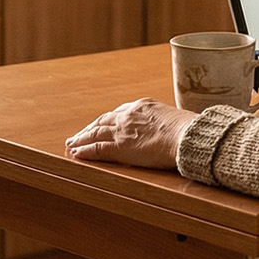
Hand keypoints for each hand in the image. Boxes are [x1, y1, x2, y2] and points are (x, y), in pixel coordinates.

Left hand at [65, 97, 198, 169]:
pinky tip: (76, 154)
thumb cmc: (187, 131)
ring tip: (71, 144)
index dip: (106, 121)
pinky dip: (84, 151)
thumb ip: (162, 123)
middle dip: (89, 129)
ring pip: (95, 133)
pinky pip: (96, 149)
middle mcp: (128, 115)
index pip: (118, 113)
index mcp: (142, 105)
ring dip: (81, 139)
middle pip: (102, 121)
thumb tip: (166, 131)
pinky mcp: (119, 147)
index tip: (100, 126)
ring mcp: (122, 130)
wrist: (187, 136)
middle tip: (78, 135)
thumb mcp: (173, 119)